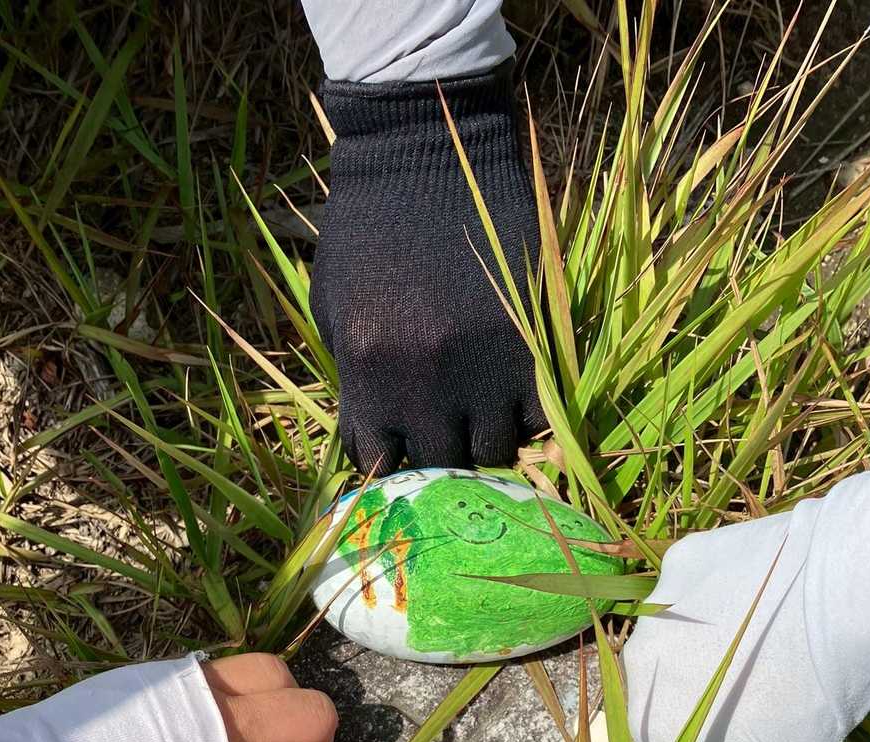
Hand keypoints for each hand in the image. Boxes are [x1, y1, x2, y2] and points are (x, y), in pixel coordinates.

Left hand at [310, 63, 546, 475]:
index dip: (389, 460)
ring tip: (481, 418)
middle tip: (444, 436)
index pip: (378, 462)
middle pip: (439, 464)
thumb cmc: (364, 228)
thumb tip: (372, 436)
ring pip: (491, 451)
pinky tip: (514, 397)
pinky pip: (537, 416)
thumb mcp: (333, 306)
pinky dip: (527, 418)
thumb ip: (351, 377)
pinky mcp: (528, 344)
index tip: (399, 448)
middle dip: (438, 456)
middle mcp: (424, 385)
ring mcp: (481, 369)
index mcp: (367, 375)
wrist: (423, 149)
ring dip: (485, 442)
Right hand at [623, 451, 869, 741]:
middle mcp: (639, 662)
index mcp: (652, 724)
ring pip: (677, 629)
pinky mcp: (683, 558)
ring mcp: (658, 605)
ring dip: (706, 634)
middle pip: (664, 681)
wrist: (846, 599)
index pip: (666, 740)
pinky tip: (766, 593)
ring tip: (769, 631)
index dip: (707, 735)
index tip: (748, 724)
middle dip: (700, 681)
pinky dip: (721, 590)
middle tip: (760, 677)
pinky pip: (696, 584)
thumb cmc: (813, 697)